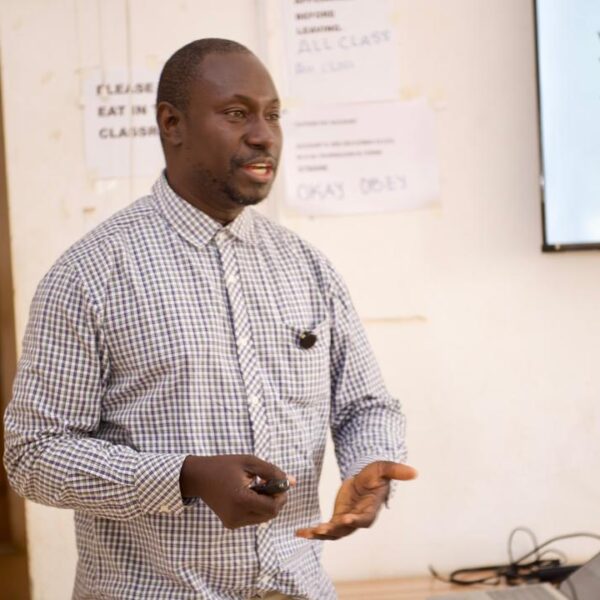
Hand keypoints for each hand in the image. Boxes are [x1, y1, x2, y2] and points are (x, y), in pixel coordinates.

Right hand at [179, 454, 294, 528]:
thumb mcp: (250, 462)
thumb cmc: (225, 465)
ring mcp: (233, 522)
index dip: (281, 496)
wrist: (199, 477)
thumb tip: (292, 482)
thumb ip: (273, 472)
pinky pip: (254, 518)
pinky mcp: (231, 524)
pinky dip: (257, 507)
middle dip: (275, 499)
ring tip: (255, 486)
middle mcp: (236, 516)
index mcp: (241, 500)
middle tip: (267, 482)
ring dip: (267, 503)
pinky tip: (248, 494)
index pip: (273, 507)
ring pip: (263, 517)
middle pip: (270, 514)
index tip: (277, 482)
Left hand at [295, 461, 416, 540]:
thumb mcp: (383, 468)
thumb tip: (414, 472)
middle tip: (321, 529)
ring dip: (320, 534)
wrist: (365, 478)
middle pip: (346, 529)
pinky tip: (299, 532)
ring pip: (333, 533)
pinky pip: (325, 529)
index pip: (363, 519)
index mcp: (370, 510)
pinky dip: (312, 532)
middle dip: (333, 530)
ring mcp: (347, 520)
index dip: (355, 520)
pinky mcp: (337, 519)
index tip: (346, 519)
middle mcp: (358, 519)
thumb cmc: (376, 474)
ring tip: (307, 532)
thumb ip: (396, 471)